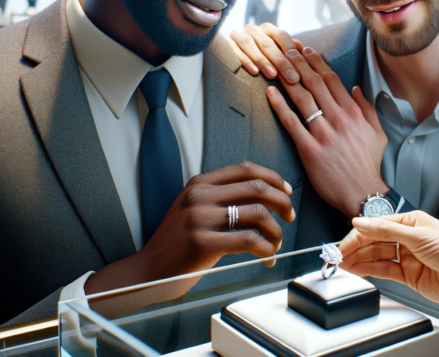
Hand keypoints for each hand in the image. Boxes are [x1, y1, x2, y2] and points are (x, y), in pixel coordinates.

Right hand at [84, 161, 295, 294]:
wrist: (148, 270)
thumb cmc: (179, 243)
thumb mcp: (195, 209)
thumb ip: (222, 198)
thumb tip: (267, 195)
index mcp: (200, 183)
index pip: (246, 169)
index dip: (273, 178)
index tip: (287, 191)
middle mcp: (199, 196)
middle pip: (257, 188)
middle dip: (282, 202)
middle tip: (289, 217)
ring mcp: (199, 218)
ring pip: (258, 214)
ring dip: (276, 230)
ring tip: (275, 243)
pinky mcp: (202, 242)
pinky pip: (249, 240)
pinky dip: (266, 249)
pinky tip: (267, 256)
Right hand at [228, 23, 304, 82]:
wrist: (237, 60)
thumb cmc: (265, 59)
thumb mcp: (279, 54)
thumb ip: (291, 52)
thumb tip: (302, 48)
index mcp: (269, 29)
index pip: (282, 36)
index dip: (292, 52)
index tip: (301, 69)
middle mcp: (254, 29)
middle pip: (268, 43)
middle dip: (281, 62)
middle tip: (293, 78)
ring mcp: (238, 34)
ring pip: (250, 45)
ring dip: (262, 60)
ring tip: (273, 75)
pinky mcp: (226, 43)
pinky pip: (234, 51)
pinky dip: (244, 61)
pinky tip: (254, 72)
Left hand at [265, 46, 387, 217]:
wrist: (362, 193)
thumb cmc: (369, 165)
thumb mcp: (378, 133)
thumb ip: (368, 109)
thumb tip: (356, 89)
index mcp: (354, 113)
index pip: (332, 79)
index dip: (317, 61)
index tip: (306, 50)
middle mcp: (339, 119)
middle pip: (314, 83)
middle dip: (298, 62)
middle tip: (286, 49)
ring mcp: (323, 133)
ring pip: (302, 98)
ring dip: (288, 78)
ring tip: (276, 63)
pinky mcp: (309, 149)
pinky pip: (291, 122)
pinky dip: (279, 105)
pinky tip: (270, 92)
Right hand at [339, 212, 438, 306]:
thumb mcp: (418, 236)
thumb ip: (386, 230)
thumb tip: (361, 222)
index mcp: (411, 221)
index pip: (377, 226)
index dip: (358, 234)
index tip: (342, 242)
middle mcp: (408, 238)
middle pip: (374, 242)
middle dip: (354, 248)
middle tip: (336, 255)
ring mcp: (408, 257)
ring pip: (377, 257)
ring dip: (358, 260)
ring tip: (341, 264)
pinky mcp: (409, 275)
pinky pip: (384, 271)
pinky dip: (369, 271)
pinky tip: (356, 270)